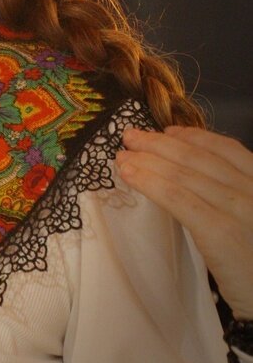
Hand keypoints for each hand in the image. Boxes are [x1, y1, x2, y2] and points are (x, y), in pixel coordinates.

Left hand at [115, 125, 252, 320]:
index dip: (195, 137)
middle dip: (161, 144)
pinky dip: (151, 182)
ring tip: (122, 156)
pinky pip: (178, 198)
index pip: (228, 150)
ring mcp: (239, 208)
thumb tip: (189, 175)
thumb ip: (234, 197)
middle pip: (200, 158)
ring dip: (148, 161)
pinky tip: (131, 176)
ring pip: (184, 175)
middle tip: (130, 136)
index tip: (168, 131)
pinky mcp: (220, 230)